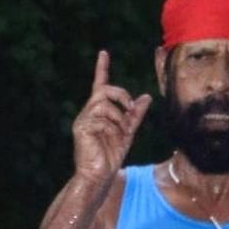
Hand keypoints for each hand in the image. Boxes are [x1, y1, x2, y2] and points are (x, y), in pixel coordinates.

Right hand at [72, 50, 151, 184]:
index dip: (102, 68)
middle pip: (104, 90)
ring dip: (118, 115)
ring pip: (103, 102)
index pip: (100, 85)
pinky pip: (100, 117)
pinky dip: (111, 127)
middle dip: (121, 95)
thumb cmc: (110, 156)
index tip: (104, 53)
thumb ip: (135, 115)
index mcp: (99, 112)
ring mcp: (83, 119)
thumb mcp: (128, 132)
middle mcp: (88, 112)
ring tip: (120, 131)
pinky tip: (110, 138)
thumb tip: (147, 97)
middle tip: (131, 108)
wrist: (99, 175)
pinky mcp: (81, 128)